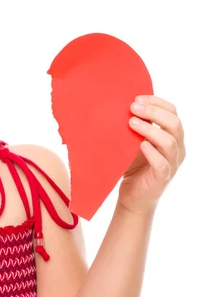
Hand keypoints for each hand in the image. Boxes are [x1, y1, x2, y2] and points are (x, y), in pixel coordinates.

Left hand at [118, 95, 185, 215]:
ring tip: (131, 122)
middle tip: (133, 108)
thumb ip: (135, 127)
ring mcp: (172, 164)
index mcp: (173, 136)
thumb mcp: (134, 143)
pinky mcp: (163, 178)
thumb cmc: (133, 167)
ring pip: (170, 141)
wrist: (132, 198)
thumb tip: (118, 105)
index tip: (136, 98)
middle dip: (154, 112)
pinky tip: (140, 145)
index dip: (157, 102)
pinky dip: (152, 153)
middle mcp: (177, 149)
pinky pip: (162, 164)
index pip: (173, 112)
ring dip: (150, 129)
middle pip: (174, 123)